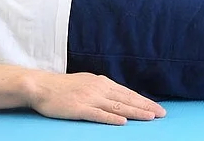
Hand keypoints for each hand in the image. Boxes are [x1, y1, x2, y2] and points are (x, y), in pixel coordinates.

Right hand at [26, 71, 166, 125]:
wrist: (41, 86)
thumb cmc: (64, 87)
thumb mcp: (88, 83)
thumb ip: (103, 89)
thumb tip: (119, 96)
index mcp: (103, 83)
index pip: (128, 93)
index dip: (144, 101)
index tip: (157, 108)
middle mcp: (100, 89)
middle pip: (127, 99)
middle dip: (146, 107)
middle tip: (162, 113)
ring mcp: (90, 98)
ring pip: (117, 106)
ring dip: (135, 112)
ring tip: (150, 117)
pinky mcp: (79, 108)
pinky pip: (98, 114)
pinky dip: (111, 118)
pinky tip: (123, 122)